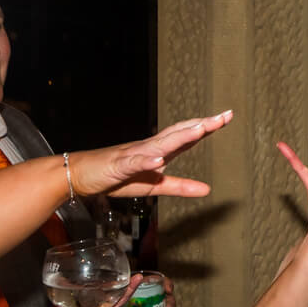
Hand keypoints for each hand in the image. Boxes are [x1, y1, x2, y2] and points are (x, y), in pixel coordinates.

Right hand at [69, 111, 233, 198]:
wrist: (81, 175)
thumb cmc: (116, 178)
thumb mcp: (155, 186)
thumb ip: (181, 186)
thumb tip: (207, 189)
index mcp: (159, 151)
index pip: (186, 136)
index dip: (206, 126)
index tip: (227, 117)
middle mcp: (149, 147)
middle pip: (178, 133)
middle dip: (201, 125)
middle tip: (223, 116)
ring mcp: (133, 154)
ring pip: (160, 144)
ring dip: (180, 136)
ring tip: (200, 129)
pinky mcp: (117, 165)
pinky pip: (133, 162)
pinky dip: (146, 159)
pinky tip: (159, 158)